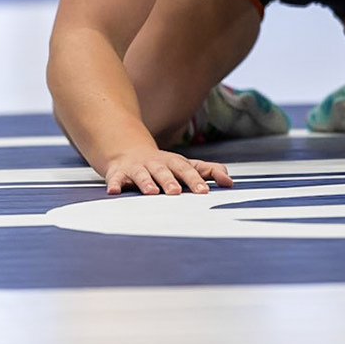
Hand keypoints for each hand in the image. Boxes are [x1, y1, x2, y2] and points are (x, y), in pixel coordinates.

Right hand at [103, 146, 232, 195]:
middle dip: (170, 181)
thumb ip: (209, 171)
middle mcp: (156, 164)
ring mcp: (137, 168)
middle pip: (164, 171)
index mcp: (174, 163)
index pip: (187, 170)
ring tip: (150, 192)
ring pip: (141, 174)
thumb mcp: (186, 165)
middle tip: (176, 192)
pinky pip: (115, 179)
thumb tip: (230, 182)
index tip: (204, 192)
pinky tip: (114, 192)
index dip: (195, 180)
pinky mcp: (118, 174)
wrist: (129, 150)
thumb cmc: (164, 164)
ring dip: (145, 182)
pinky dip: (114, 185)